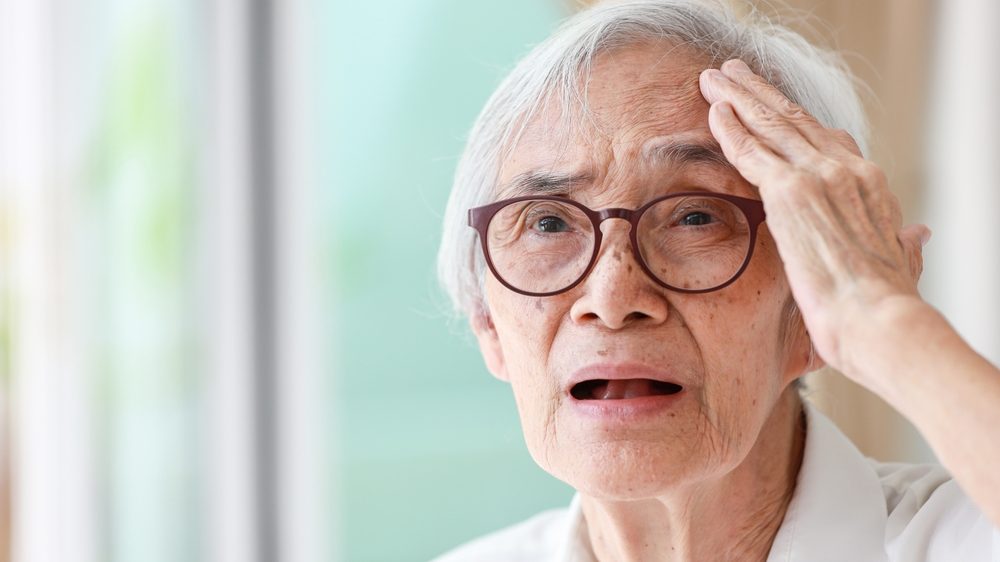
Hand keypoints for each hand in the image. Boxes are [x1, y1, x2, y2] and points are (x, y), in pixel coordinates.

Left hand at [698, 59, 929, 377]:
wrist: (879, 320)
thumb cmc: (886, 308)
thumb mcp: (901, 266)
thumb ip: (904, 245)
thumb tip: (918, 235)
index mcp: (870, 186)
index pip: (829, 140)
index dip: (798, 122)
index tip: (777, 108)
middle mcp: (846, 171)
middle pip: (795, 120)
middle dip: (761, 95)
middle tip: (734, 75)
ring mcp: (818, 177)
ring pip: (770, 125)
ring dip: (738, 98)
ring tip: (713, 79)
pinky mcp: (789, 193)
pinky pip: (752, 151)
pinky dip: (731, 128)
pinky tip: (713, 110)